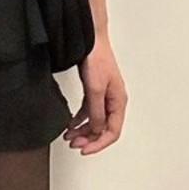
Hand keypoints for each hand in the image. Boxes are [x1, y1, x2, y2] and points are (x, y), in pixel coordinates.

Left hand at [63, 35, 127, 154]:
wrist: (90, 40)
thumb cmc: (98, 59)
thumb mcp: (96, 89)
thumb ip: (96, 111)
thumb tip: (97, 129)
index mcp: (118, 102)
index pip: (112, 132)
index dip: (98, 143)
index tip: (84, 149)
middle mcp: (113, 101)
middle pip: (103, 129)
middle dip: (89, 139)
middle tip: (74, 144)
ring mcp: (104, 96)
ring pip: (95, 121)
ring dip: (83, 131)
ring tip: (69, 136)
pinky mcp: (95, 90)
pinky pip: (89, 111)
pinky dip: (80, 119)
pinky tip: (71, 123)